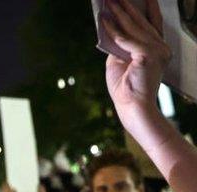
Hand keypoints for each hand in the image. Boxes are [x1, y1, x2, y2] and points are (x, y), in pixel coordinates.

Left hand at [102, 0, 170, 124]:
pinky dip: (114, 30)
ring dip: (119, 13)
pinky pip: (126, 39)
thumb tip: (110, 30)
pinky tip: (105, 22)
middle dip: (127, 7)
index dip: (147, 8)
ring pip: (134, 27)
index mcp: (157, 48)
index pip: (153, 23)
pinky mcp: (148, 55)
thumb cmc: (125, 88)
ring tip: (108, 3)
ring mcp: (157, 50)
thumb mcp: (120, 61)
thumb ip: (119, 46)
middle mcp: (161, 47)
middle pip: (142, 22)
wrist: (132, 106)